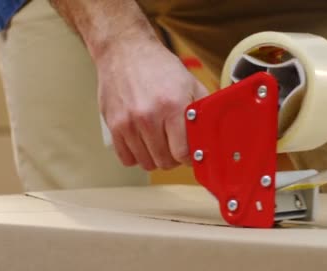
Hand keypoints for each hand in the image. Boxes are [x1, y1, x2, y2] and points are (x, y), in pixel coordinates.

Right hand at [95, 35, 207, 169]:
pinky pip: (126, 159)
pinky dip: (136, 156)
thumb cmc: (159, 67)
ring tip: (159, 142)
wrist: (125, 51)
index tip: (191, 153)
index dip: (190, 157)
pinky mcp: (113, 125)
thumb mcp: (190, 83)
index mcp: (172, 106)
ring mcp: (128, 123)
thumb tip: (214, 134)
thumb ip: (204, 110)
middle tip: (175, 146)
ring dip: (155, 157)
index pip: (183, 153)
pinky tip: (143, 143)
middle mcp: (148, 117)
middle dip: (174, 158)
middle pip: (165, 161)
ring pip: (146, 163)